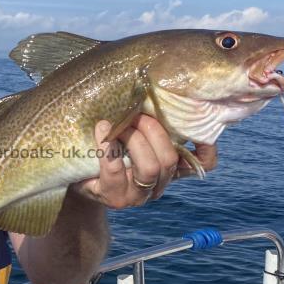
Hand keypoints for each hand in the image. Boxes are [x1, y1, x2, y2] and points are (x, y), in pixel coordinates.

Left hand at [75, 116, 216, 207]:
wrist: (78, 172)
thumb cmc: (110, 146)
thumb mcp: (134, 132)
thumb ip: (149, 120)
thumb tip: (153, 85)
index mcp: (170, 168)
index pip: (202, 164)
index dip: (206, 148)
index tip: (198, 127)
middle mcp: (159, 184)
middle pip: (170, 160)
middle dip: (153, 131)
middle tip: (136, 114)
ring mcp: (139, 195)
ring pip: (150, 168)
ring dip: (133, 139)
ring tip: (116, 125)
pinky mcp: (115, 198)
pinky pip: (116, 172)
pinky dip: (109, 148)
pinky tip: (101, 130)